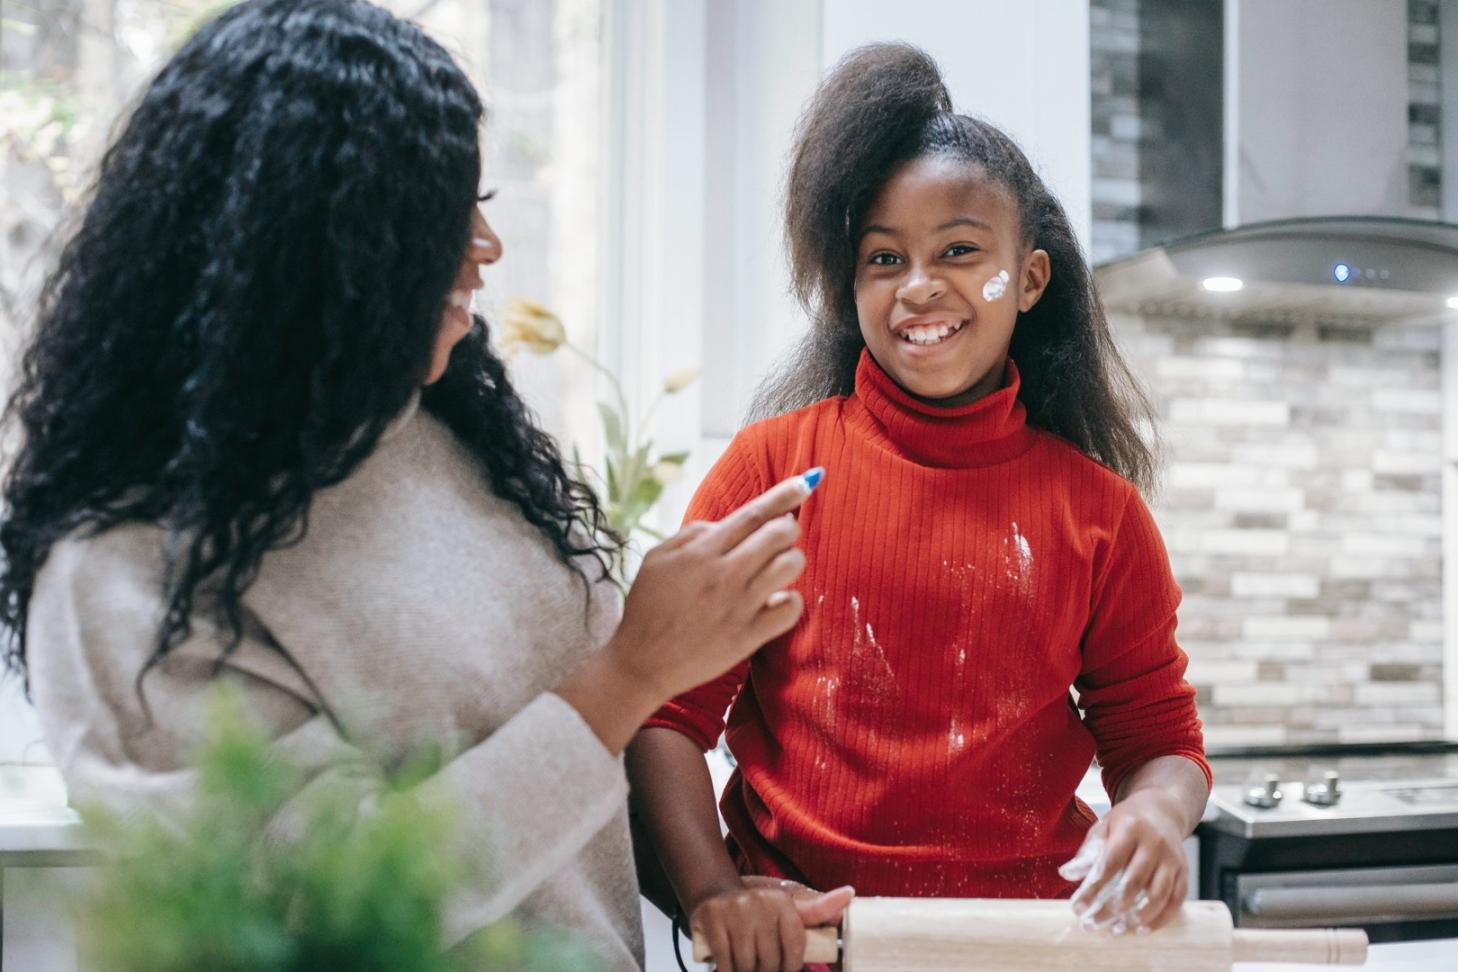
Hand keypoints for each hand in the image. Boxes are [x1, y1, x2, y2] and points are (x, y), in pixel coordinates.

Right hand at [606, 470, 821, 703]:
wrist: (640, 663)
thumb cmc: (648, 609)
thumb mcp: (656, 559)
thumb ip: (690, 534)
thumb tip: (723, 524)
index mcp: (701, 552)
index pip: (753, 514)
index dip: (785, 495)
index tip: (809, 480)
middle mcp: (724, 574)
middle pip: (779, 534)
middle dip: (788, 527)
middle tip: (780, 535)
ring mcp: (739, 606)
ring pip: (790, 566)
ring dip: (791, 560)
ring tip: (775, 568)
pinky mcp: (748, 636)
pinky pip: (791, 609)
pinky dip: (791, 601)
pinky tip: (776, 601)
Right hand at [690, 875, 852, 971]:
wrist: (715, 895)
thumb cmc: (758, 911)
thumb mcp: (788, 909)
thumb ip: (818, 909)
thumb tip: (849, 895)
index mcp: (782, 902)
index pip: (795, 947)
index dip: (790, 966)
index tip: (784, 968)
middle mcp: (760, 902)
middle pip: (770, 960)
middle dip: (765, 970)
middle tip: (760, 964)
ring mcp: (735, 910)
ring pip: (747, 963)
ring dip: (745, 971)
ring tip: (745, 964)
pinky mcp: (712, 919)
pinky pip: (724, 961)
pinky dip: (726, 970)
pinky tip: (728, 966)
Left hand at [1059, 790, 1188, 935]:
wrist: (1163, 811)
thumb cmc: (1127, 822)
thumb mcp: (1104, 827)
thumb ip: (1087, 852)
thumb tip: (1066, 874)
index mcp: (1130, 829)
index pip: (1110, 864)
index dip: (1093, 888)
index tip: (1077, 908)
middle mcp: (1154, 844)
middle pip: (1133, 883)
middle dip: (1110, 908)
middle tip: (1091, 924)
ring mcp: (1172, 859)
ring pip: (1157, 895)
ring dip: (1136, 917)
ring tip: (1115, 930)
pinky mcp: (1184, 872)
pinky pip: (1175, 901)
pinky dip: (1160, 919)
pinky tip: (1142, 929)